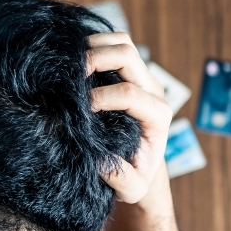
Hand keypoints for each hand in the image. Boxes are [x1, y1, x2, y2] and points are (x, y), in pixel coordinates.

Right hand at [85, 32, 172, 202]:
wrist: (140, 163)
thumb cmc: (135, 175)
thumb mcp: (132, 188)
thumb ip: (122, 181)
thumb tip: (102, 161)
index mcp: (157, 116)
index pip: (130, 94)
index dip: (102, 97)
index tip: (81, 110)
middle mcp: (153, 91)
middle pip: (128, 56)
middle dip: (97, 59)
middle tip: (72, 74)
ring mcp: (141, 77)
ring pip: (123, 42)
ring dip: (96, 45)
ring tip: (72, 62)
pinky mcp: (128, 71)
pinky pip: (113, 44)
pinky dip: (93, 44)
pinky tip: (74, 60)